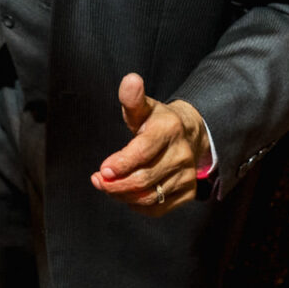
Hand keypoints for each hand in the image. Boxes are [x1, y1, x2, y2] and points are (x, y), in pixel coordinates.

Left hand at [91, 74, 208, 216]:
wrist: (190, 135)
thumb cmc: (158, 121)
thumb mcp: (144, 107)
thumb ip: (132, 98)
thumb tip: (130, 79)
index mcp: (170, 129)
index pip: (143, 151)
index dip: (121, 164)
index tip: (102, 171)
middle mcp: (182, 154)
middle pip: (144, 178)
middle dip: (116, 184)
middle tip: (98, 180)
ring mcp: (187, 175)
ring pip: (150, 196)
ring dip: (123, 196)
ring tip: (108, 187)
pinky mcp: (188, 192)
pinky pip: (159, 208)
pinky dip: (138, 206)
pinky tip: (126, 196)